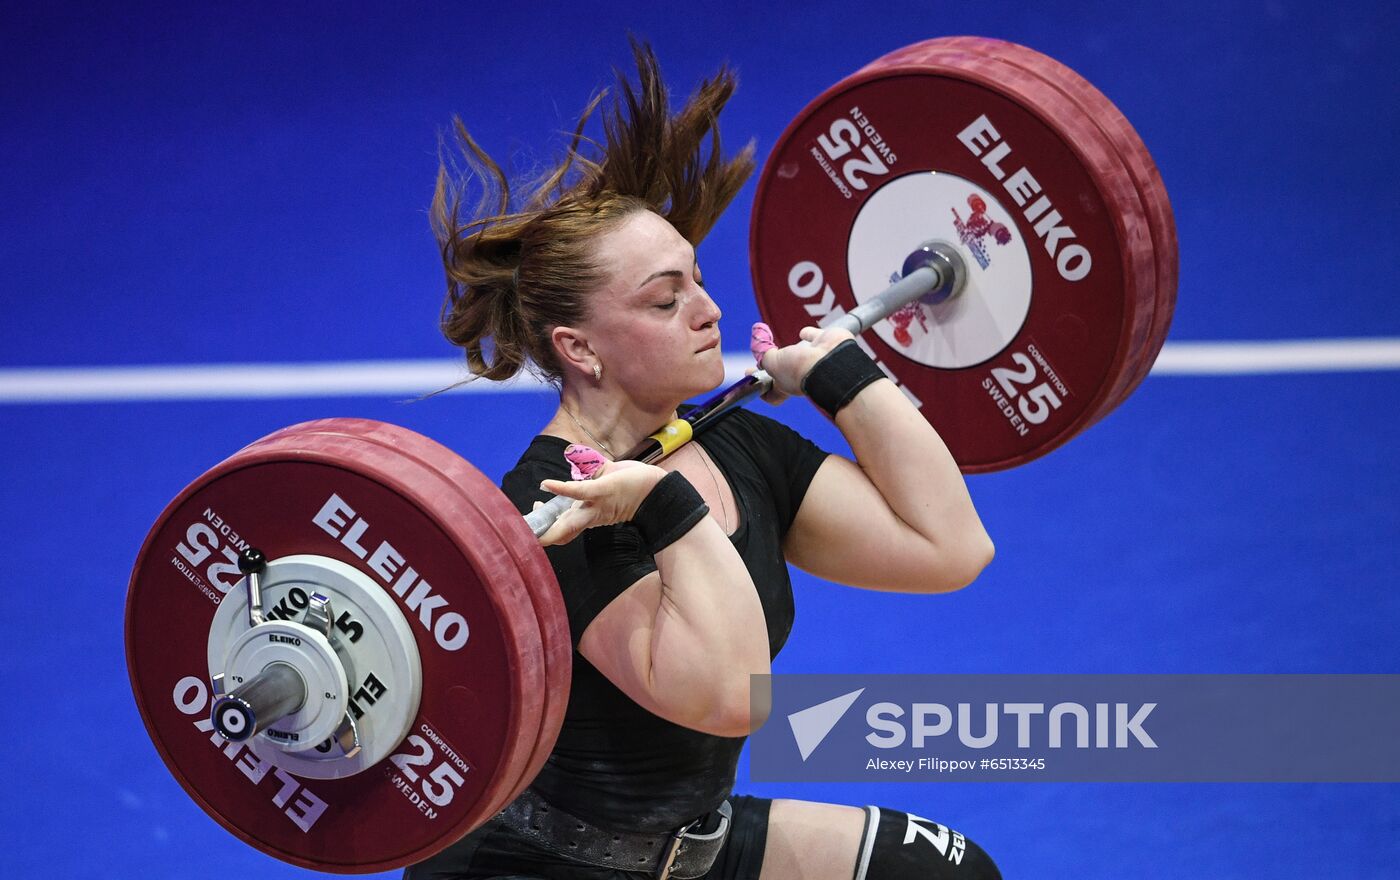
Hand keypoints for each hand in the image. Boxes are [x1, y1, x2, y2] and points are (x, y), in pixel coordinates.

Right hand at [536, 454, 666, 546]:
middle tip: (525, 536)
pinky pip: (579, 492)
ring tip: (532, 526)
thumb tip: (571, 462)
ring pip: (570, 521)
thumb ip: (584, 477)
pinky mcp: (602, 491)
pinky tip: (547, 485)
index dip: (545, 531)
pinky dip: (563, 489)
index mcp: (588, 515)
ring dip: (551, 526)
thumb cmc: (629, 485)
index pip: (563, 529)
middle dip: (543, 537)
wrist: (656, 487)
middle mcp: (590, 515)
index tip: (530, 524)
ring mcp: (596, 505)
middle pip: (563, 533)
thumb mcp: (602, 483)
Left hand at [748, 322, 856, 404]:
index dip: (761, 388)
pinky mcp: (826, 342)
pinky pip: (815, 337)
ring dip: (792, 350)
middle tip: (762, 359)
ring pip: (801, 354)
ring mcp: (815, 359)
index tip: (750, 378)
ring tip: (782, 346)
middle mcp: (802, 373)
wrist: (831, 361)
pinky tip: (802, 333)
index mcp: (787, 384)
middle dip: (775, 366)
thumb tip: (761, 353)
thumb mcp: (773, 364)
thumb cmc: (802, 370)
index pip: (771, 393)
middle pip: (785, 371)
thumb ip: (765, 357)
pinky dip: (808, 334)